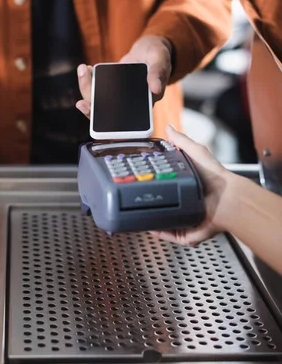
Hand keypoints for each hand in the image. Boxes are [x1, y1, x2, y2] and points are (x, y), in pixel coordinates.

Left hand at [76, 35, 172, 117]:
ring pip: (99, 100)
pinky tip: (87, 70)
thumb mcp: (161, 59)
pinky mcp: (112, 86)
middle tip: (82, 100)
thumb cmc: (159, 55)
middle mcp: (130, 103)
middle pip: (107, 112)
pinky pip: (97, 88)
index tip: (95, 113)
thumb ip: (158, 73)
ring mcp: (119, 95)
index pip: (127, 123)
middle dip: (91, 106)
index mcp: (145, 104)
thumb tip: (155, 88)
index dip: (109, 126)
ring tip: (84, 71)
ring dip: (87, 89)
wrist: (149, 48)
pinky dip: (89, 81)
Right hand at [151, 124, 233, 246]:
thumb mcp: (196, 152)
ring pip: (164, 222)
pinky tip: (151, 226)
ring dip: (152, 219)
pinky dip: (160, 232)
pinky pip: (171, 235)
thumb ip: (181, 141)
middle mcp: (186, 203)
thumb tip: (169, 128)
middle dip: (150, 203)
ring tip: (139, 213)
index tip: (142, 181)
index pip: (165, 186)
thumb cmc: (216, 177)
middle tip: (137, 198)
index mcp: (186, 187)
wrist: (226, 199)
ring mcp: (186, 219)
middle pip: (162, 205)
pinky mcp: (188, 233)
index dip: (153, 184)